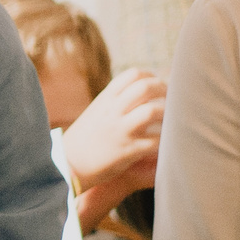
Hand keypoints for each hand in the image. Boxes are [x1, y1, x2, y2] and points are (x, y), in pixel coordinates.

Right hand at [62, 68, 165, 193]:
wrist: (67, 164)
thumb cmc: (84, 138)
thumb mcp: (97, 111)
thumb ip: (116, 101)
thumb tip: (141, 91)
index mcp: (106, 99)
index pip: (133, 75)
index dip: (151, 77)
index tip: (157, 86)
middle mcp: (112, 111)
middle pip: (145, 88)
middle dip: (164, 91)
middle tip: (172, 100)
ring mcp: (120, 130)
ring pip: (152, 111)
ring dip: (166, 115)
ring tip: (170, 121)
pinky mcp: (127, 151)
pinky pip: (155, 141)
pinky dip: (165, 141)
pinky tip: (167, 142)